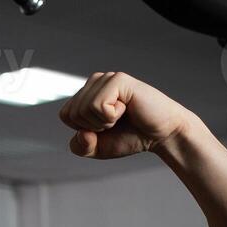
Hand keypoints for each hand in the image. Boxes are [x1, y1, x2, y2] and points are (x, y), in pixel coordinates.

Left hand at [58, 71, 191, 158]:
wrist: (161, 135)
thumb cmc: (130, 137)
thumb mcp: (97, 148)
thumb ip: (80, 146)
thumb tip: (82, 133)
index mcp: (87, 93)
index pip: (65, 115)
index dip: (83, 130)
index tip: (105, 127)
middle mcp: (95, 82)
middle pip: (72, 113)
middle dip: (94, 127)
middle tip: (116, 122)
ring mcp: (106, 78)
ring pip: (83, 109)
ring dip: (104, 122)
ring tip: (122, 115)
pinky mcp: (119, 79)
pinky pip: (98, 106)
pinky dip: (111, 116)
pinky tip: (127, 109)